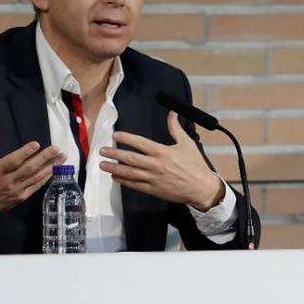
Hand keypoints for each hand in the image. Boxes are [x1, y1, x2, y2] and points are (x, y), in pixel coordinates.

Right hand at [0, 118, 64, 223]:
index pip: (13, 161)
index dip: (25, 153)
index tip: (36, 144)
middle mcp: (8, 181)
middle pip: (29, 168)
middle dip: (44, 158)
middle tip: (56, 148)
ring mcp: (16, 190)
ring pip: (36, 177)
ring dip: (50, 167)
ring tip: (62, 157)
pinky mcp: (21, 197)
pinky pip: (36, 186)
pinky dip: (46, 178)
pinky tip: (54, 170)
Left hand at [100, 111, 224, 210]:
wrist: (201, 188)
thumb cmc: (195, 165)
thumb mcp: (187, 143)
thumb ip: (176, 128)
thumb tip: (172, 113)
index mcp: (163, 152)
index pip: (140, 143)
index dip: (127, 138)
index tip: (115, 135)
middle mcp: (156, 165)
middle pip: (130, 158)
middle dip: (114, 154)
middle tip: (102, 151)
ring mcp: (153, 179)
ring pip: (129, 173)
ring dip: (114, 168)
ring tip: (103, 165)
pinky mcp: (153, 190)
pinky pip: (135, 185)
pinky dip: (124, 181)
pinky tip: (115, 177)